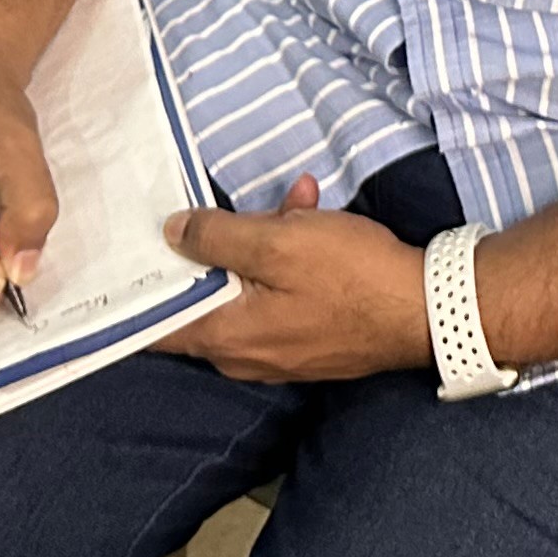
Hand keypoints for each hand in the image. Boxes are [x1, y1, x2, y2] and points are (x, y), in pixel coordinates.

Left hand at [160, 175, 430, 383]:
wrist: (427, 310)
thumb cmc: (349, 277)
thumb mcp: (279, 241)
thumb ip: (217, 237)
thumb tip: (171, 233)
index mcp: (226, 338)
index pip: (156, 327)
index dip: (141, 289)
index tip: (130, 252)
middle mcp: (244, 356)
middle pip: (207, 297)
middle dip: (220, 243)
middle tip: (233, 203)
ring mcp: (279, 353)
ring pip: (248, 289)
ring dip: (264, 241)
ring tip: (297, 200)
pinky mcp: (310, 341)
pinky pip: (280, 298)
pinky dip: (288, 262)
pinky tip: (316, 218)